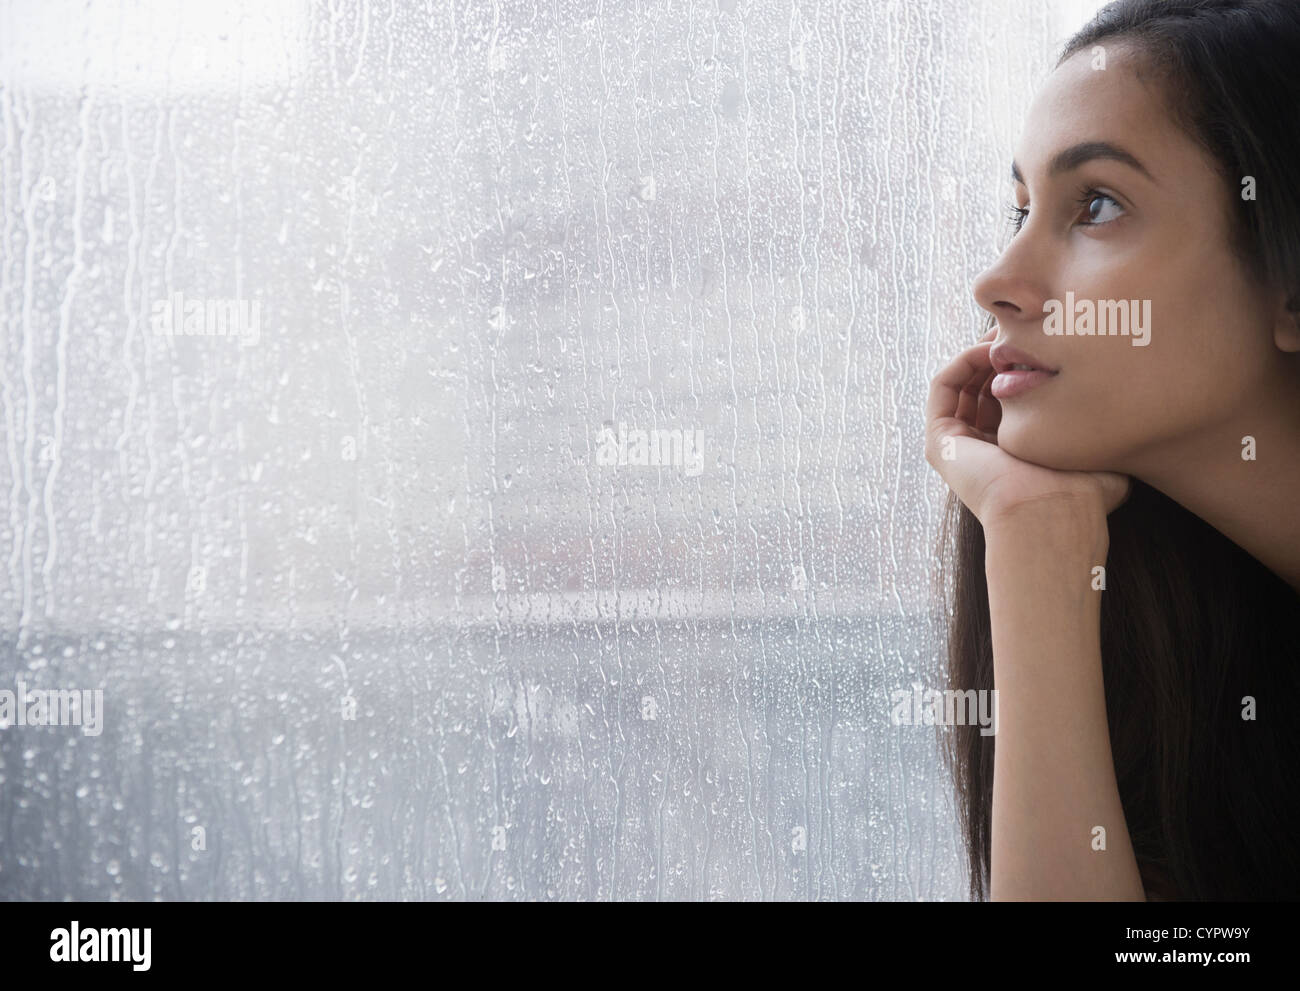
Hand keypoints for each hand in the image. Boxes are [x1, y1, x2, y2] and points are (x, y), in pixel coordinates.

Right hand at [925, 327, 1130, 531]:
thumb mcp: (1097, 454)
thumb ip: (1098, 433)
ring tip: (1005, 333)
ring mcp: (958, 447)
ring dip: (981, 353)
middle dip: (1002, 355)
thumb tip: (1120, 417)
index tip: (1047, 342)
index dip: (1026, 367)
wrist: (1048, 513)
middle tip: (1021, 328)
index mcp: (1016, 456)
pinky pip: (943, 388)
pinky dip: (962, 361)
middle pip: (985, 387)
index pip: (1013, 401)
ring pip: (962, 384)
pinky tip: (987, 348)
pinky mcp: (940, 442)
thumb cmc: (1079, 494)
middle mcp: (983, 451)